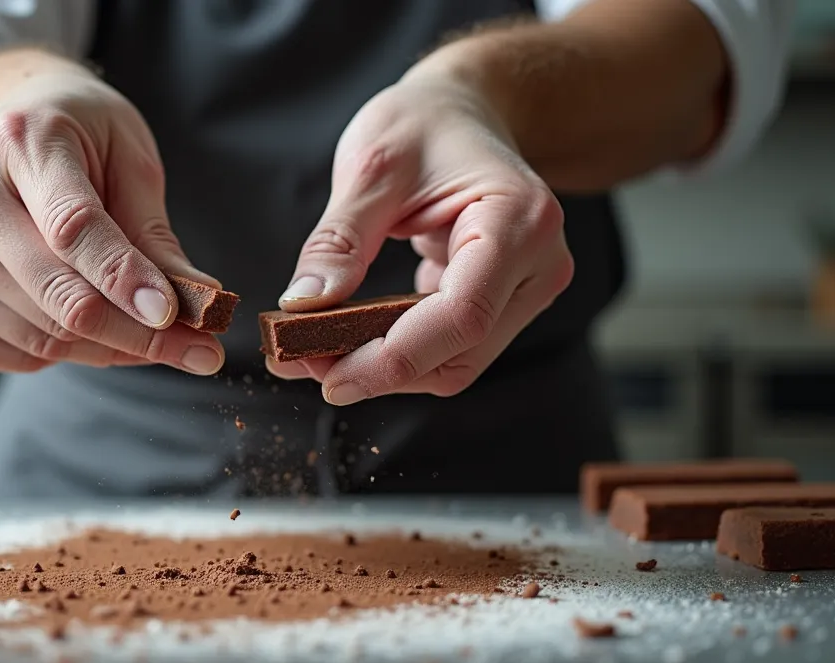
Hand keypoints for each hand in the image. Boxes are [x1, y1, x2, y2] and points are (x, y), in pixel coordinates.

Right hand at [0, 68, 225, 374]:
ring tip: (150, 333)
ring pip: (43, 336)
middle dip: (138, 334)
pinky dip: (67, 356)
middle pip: (58, 295)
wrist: (12, 127)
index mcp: (18, 142)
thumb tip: (198, 302)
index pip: (72, 227)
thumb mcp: (129, 157)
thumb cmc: (82, 140)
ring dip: (111, 349)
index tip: (176, 317)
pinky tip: (90, 328)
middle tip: (201, 352)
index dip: (125, 278)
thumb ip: (154, 232)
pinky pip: (14, 355)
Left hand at [267, 75, 572, 403]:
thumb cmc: (425, 124)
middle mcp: (539, 263)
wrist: (464, 112)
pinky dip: (395, 352)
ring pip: (454, 363)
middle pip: (459, 353)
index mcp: (519, 221)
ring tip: (310, 351)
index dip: (395, 358)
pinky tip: (342, 339)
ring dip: (383, 369)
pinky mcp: (503, 303)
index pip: (462, 316)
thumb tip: (303, 306)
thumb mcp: (373, 166)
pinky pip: (449, 347)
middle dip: (378, 369)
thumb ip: (339, 240)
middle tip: (295, 360)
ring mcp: (527, 287)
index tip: (330, 378)